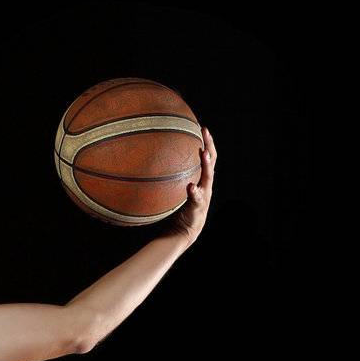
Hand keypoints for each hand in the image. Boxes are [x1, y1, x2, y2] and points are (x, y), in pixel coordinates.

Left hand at [165, 125, 215, 243]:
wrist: (181, 233)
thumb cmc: (175, 210)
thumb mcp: (172, 191)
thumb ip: (168, 178)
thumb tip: (147, 163)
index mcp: (202, 181)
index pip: (207, 158)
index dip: (207, 143)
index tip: (202, 128)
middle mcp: (206, 186)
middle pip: (212, 162)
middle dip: (210, 146)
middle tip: (205, 132)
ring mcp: (204, 197)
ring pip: (208, 178)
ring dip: (206, 165)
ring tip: (203, 153)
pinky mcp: (198, 208)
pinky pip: (197, 198)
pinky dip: (195, 192)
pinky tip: (191, 186)